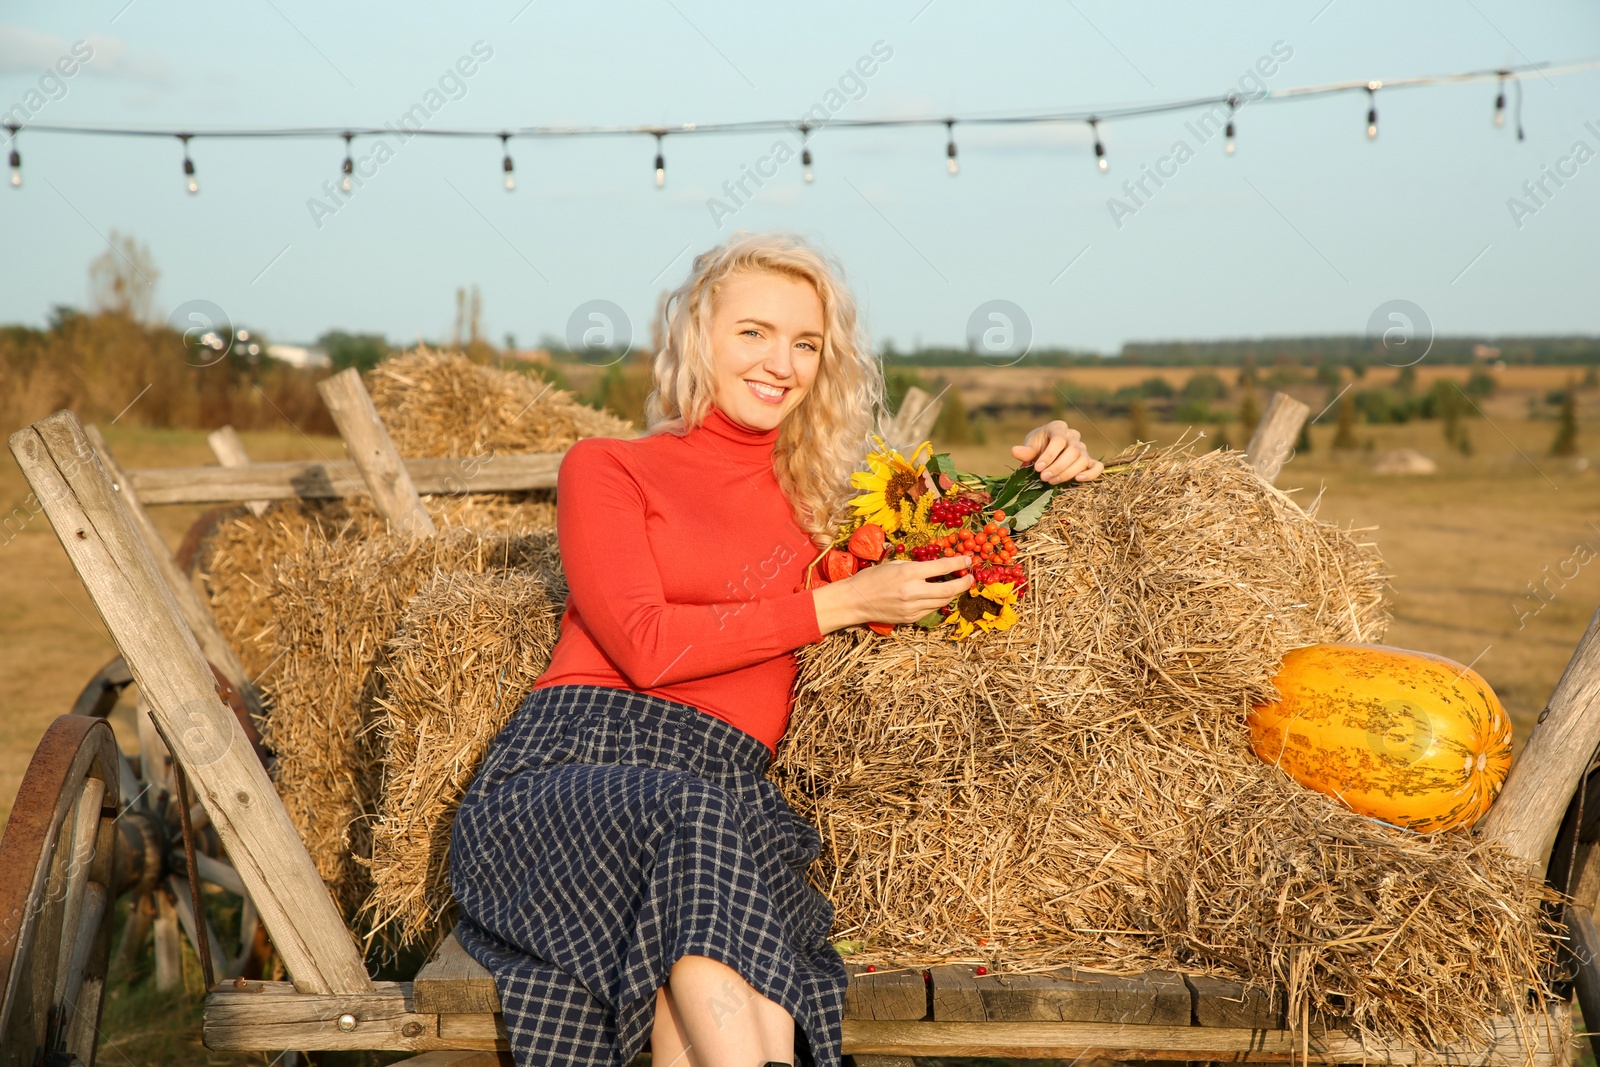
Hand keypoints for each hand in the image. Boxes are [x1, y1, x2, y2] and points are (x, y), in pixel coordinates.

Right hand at [812, 554, 973, 634]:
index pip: (942, 567)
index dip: (959, 563)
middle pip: (949, 589)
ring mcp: (912, 607)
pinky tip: (936, 595)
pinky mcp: (910, 618)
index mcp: (909, 573)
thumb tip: (937, 566)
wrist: (855, 600)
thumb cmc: (872, 577)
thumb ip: (917, 566)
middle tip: (970, 578)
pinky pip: (930, 610)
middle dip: (964, 583)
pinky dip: (937, 602)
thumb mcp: (895, 564)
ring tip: (956, 585)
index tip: (968, 560)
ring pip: (942, 601)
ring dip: (952, 593)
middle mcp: (913, 591)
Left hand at [1011, 420, 1103, 484]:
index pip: (1059, 439)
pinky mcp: (1089, 461)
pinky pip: (1097, 467)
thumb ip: (1026, 450)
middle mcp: (1073, 436)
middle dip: (1058, 466)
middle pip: (1073, 451)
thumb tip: (1015, 451)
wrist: (1045, 453)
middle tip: (1044, 477)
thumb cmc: (1038, 447)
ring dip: (1068, 473)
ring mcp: (1083, 448)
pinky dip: (1091, 474)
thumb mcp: (1030, 446)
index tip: (1037, 468)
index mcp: (1058, 427)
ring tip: (1052, 481)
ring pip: (1083, 460)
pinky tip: (1078, 479)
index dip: (1049, 455)